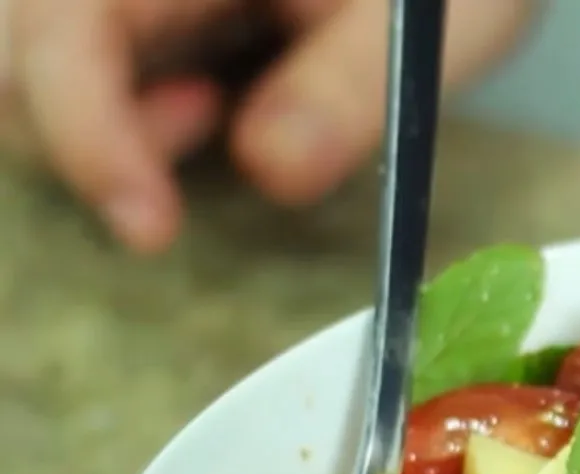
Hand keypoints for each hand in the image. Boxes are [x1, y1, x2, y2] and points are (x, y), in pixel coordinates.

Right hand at [0, 0, 534, 253]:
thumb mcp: (420, 16)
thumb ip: (351, 81)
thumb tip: (274, 170)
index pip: (59, 25)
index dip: (87, 132)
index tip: (151, 226)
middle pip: (15, 62)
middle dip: (88, 137)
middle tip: (204, 127)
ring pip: (34, 79)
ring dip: (109, 129)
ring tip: (214, 104)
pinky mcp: (130, 20)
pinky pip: (79, 77)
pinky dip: (124, 121)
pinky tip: (206, 95)